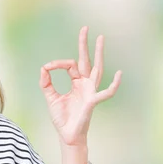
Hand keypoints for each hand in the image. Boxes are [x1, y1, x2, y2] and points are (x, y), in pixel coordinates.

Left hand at [40, 26, 121, 146]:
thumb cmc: (62, 118)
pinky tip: (119, 74)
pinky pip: (106, 92)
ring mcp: (90, 91)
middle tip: (85, 28)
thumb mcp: (51, 98)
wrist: (67, 135)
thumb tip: (43, 68)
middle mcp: (85, 84)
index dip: (57, 63)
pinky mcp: (92, 101)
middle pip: (86, 60)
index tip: (47, 68)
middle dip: (85, 44)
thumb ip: (46, 84)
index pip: (69, 65)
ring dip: (98, 54)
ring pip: (97, 68)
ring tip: (101, 38)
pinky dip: (114, 84)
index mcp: (76, 82)